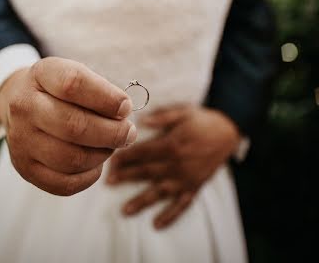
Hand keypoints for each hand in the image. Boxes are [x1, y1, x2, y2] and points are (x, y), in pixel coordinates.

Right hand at [0, 57, 135, 195]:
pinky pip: (65, 184)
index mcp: (41, 74)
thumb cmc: (58, 89)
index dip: (106, 98)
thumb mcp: (74, 74)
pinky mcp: (25, 168)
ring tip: (111, 146)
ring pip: (71, 158)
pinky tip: (96, 163)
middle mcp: (25, 106)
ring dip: (102, 154)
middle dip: (111, 133)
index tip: (126, 106)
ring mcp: (21, 140)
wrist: (18, 102)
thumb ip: (100, 90)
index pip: (73, 84)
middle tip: (128, 132)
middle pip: (73, 126)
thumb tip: (123, 114)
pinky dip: (89, 176)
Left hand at [106, 104, 240, 228]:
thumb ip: (162, 116)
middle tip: (108, 182)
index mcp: (173, 144)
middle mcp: (178, 164)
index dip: (126, 156)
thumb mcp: (182, 111)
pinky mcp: (195, 187)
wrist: (227, 132)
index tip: (111, 161)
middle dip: (127, 177)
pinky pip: (182, 205)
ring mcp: (187, 178)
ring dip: (142, 201)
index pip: (144, 152)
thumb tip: (142, 121)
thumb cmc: (201, 120)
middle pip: (148, 172)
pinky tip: (156, 224)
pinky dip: (170, 216)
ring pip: (161, 192)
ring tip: (125, 210)